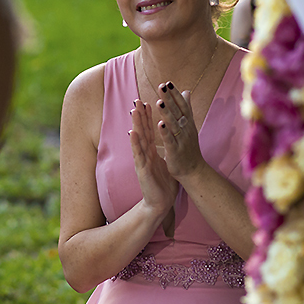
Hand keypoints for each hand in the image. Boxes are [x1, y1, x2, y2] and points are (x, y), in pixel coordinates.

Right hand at [130, 99, 178, 235]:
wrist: (160, 203)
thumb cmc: (163, 184)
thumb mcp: (166, 163)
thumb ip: (166, 151)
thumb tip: (170, 142)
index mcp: (151, 152)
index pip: (149, 131)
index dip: (148, 117)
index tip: (148, 102)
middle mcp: (145, 154)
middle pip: (142, 131)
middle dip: (140, 116)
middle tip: (137, 100)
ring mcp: (142, 161)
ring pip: (138, 140)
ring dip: (136, 125)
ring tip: (134, 110)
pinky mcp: (142, 170)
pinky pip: (138, 154)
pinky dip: (135, 143)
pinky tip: (132, 133)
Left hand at [153, 83, 205, 180]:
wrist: (194, 171)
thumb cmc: (189, 147)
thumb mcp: (189, 125)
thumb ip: (186, 108)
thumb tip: (186, 91)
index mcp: (187, 123)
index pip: (182, 105)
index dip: (175, 94)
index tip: (168, 82)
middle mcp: (185, 129)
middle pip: (177, 112)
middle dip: (169, 99)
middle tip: (162, 86)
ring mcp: (181, 140)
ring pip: (173, 124)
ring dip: (166, 113)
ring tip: (159, 101)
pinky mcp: (175, 151)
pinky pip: (170, 140)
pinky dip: (165, 132)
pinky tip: (160, 124)